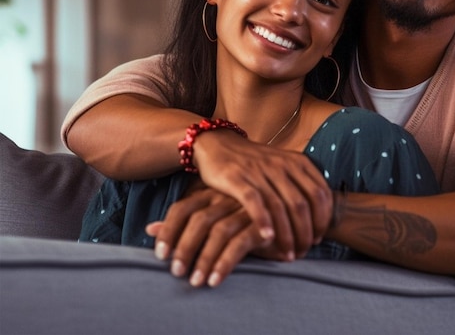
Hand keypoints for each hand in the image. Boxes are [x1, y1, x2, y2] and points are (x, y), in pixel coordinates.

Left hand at [145, 184, 291, 286]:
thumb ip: (183, 222)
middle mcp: (227, 198)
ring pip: (218, 231)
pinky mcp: (262, 224)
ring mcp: (245, 209)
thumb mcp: (211, 217)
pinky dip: (225, 262)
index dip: (169, 230)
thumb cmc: (241, 217)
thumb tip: (150, 229)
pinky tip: (216, 279)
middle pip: (198, 220)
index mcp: (213, 193)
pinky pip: (240, 243)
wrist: (284, 216)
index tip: (159, 255)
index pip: (183, 207)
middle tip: (176, 273)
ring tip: (195, 281)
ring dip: (204, 259)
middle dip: (184, 248)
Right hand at [191, 130, 332, 258]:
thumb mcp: (284, 165)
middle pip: (301, 204)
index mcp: (297, 162)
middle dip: (305, 232)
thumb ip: (301, 183)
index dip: (322, 219)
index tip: (318, 238)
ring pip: (280, 206)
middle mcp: (281, 165)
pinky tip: (267, 238)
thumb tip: (322, 215)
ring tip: (289, 254)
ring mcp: (259, 171)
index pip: (320, 193)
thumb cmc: (256, 162)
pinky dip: (262, 220)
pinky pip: (253, 201)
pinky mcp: (237, 177)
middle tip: (303, 252)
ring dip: (287, 234)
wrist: (220, 144)